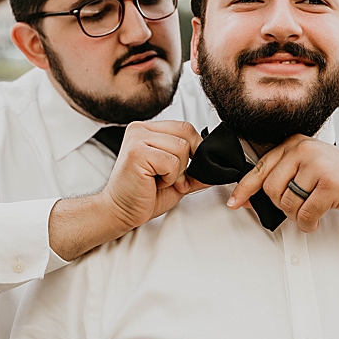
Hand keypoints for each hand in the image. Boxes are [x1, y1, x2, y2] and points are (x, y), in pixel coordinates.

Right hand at [49, 120, 206, 260]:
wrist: (120, 211)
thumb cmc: (144, 194)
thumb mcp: (176, 178)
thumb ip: (196, 169)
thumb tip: (219, 166)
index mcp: (149, 129)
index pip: (186, 127)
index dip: (194, 150)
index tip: (184, 170)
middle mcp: (140, 129)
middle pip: (187, 135)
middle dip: (186, 163)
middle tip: (171, 179)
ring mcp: (137, 138)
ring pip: (181, 148)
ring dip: (177, 172)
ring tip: (159, 180)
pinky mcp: (136, 152)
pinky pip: (171, 161)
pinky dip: (169, 177)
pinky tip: (154, 182)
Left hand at [229, 137, 338, 231]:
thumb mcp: (309, 164)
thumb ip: (282, 175)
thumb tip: (248, 197)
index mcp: (295, 143)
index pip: (261, 167)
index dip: (245, 188)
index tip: (235, 202)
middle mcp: (305, 150)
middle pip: (272, 189)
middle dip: (282, 205)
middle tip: (299, 206)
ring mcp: (318, 166)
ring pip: (288, 203)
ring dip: (298, 215)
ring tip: (313, 209)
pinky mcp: (330, 185)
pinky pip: (305, 214)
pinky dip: (309, 223)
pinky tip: (318, 218)